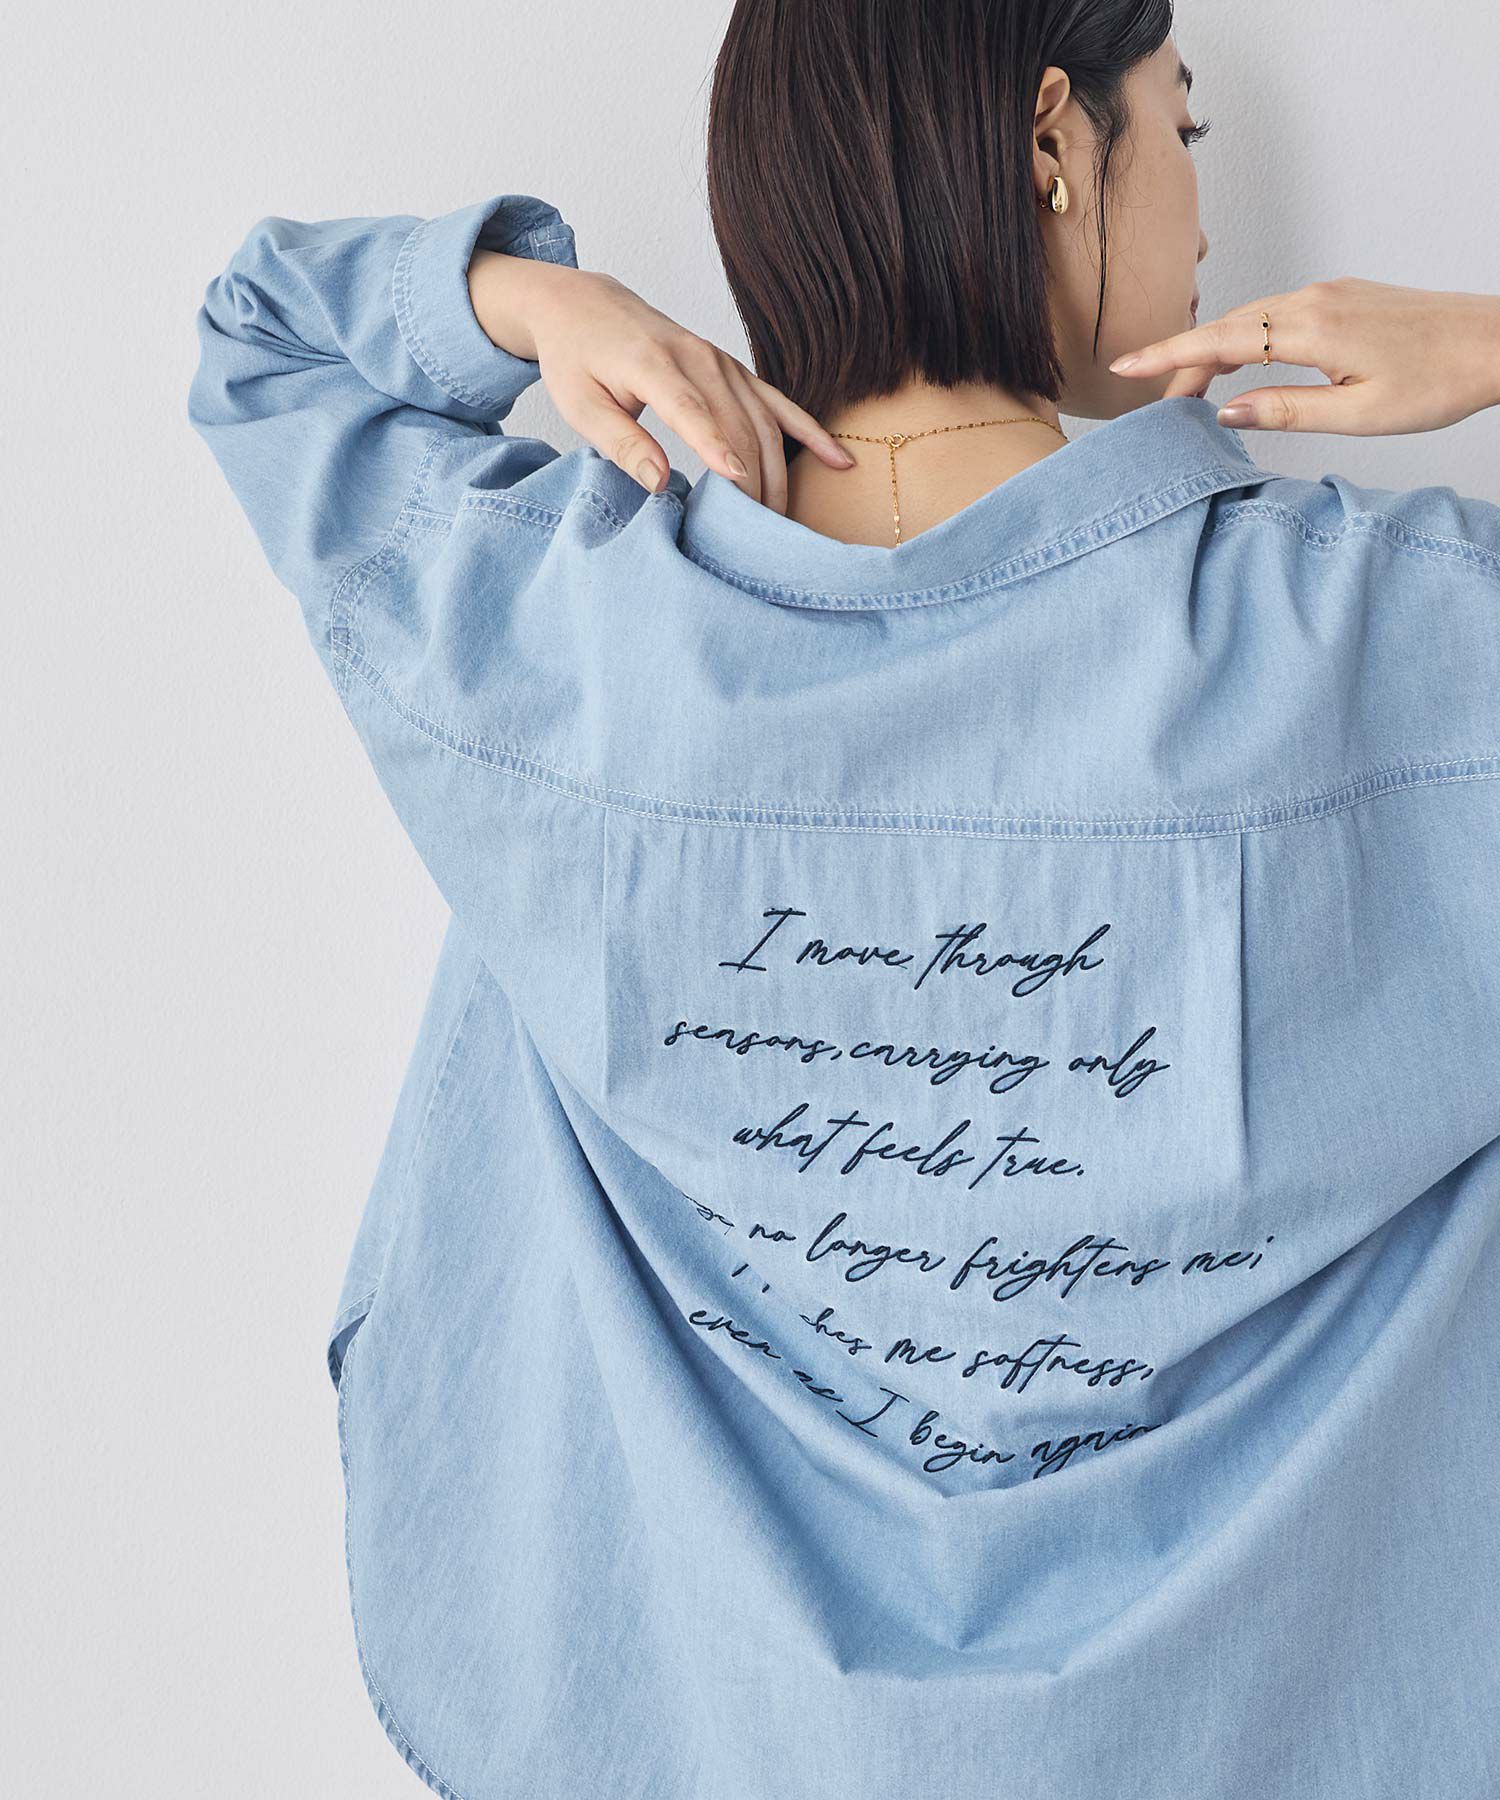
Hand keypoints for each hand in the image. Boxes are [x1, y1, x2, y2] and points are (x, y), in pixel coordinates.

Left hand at [468, 250, 854, 501]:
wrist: (587, 306)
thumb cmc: (577, 358)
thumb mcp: (580, 404)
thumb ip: (620, 442)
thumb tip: (658, 482)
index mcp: (653, 364)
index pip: (693, 410)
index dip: (718, 448)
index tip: (739, 485)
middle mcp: (698, 358)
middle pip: (739, 425)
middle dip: (752, 482)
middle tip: (757, 538)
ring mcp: (722, 363)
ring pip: (764, 422)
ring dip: (778, 473)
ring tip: (784, 523)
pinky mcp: (735, 371)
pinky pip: (779, 404)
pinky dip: (810, 433)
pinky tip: (839, 460)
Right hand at [1107, 279, 1499, 434]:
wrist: (1497, 342)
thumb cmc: (1439, 382)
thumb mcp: (1359, 414)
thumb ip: (1286, 411)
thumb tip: (1227, 411)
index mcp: (1313, 330)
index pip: (1220, 342)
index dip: (1168, 355)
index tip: (1125, 366)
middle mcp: (1315, 300)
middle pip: (1228, 328)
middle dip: (1185, 363)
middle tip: (1162, 407)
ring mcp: (1331, 293)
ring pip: (1251, 319)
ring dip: (1215, 352)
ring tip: (1192, 393)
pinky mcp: (1344, 297)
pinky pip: (1276, 314)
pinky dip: (1246, 339)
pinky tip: (1241, 365)